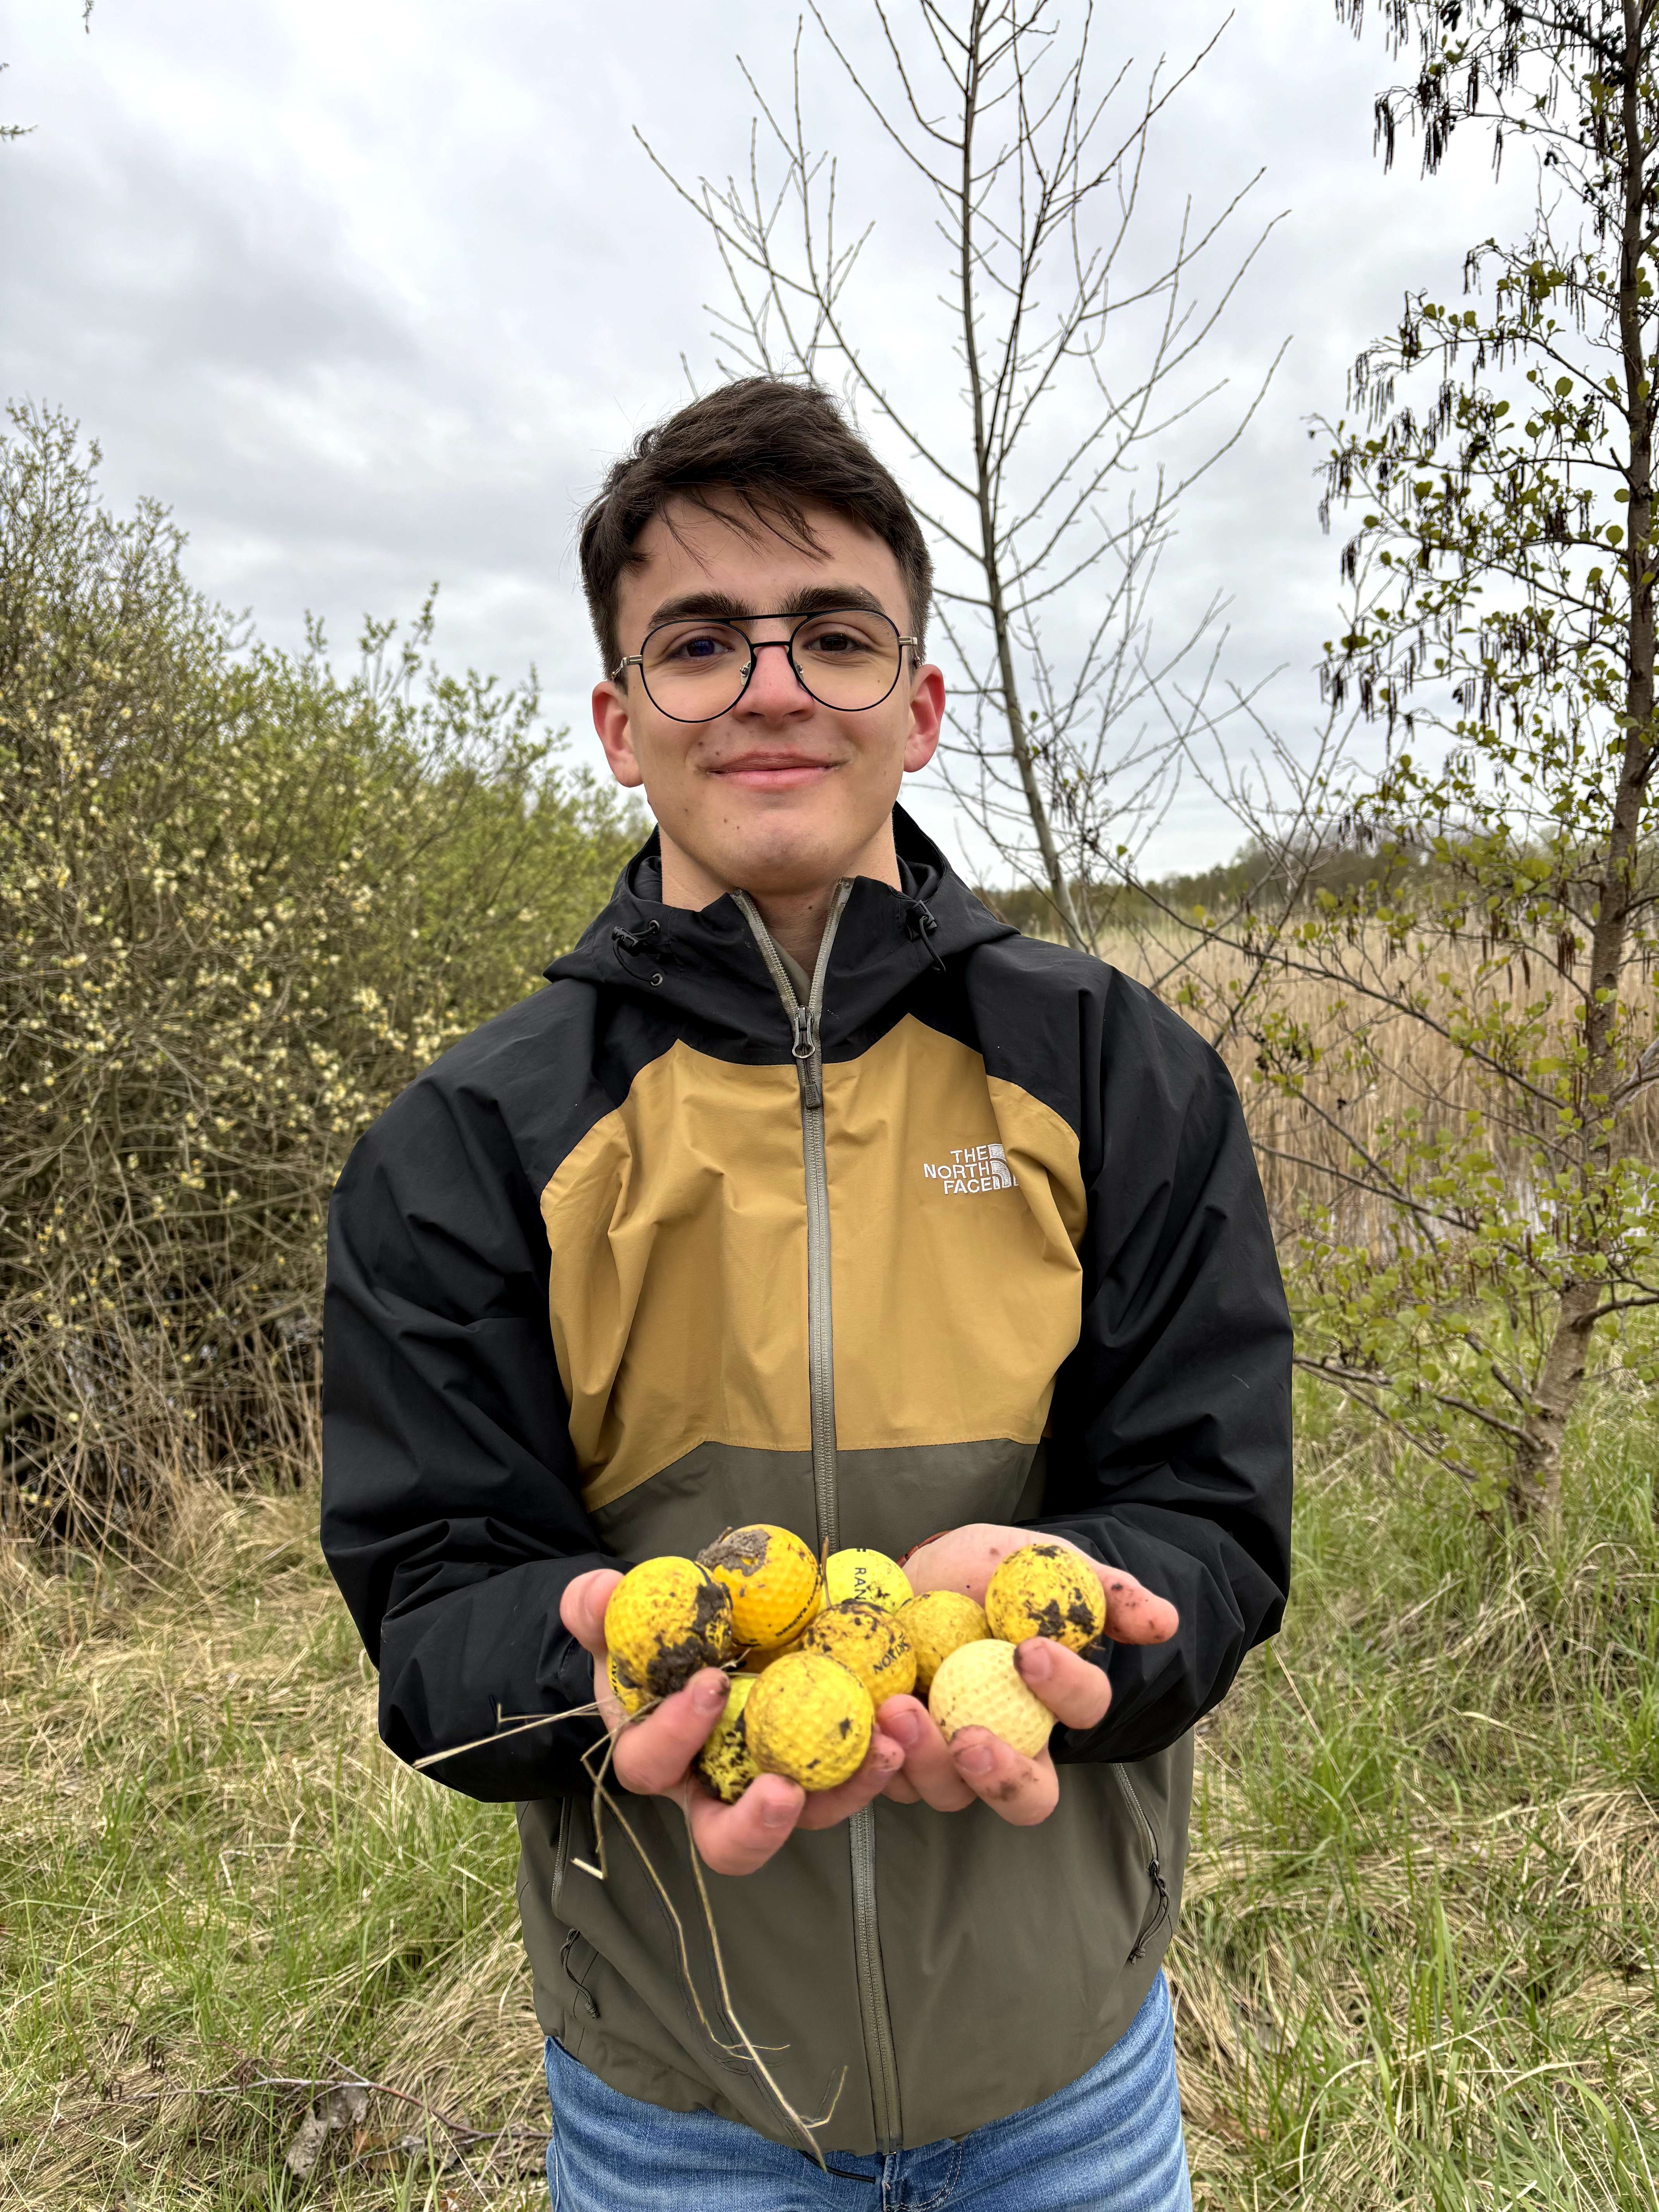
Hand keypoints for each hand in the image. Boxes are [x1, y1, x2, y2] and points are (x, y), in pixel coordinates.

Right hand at [559, 1569, 903, 1876]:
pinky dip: (878, 1755)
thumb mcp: (616, 1621)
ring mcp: (770, 1784)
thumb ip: (597, 1609)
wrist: (703, 1642)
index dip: (675, 1735)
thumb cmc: (650, 1642)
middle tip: (785, 1791)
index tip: (708, 1685)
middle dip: (757, 1825)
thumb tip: (600, 1594)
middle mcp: (713, 1790)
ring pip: (808, 1815)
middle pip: (728, 1840)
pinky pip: (850, 1775)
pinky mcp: (821, 1764)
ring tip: (883, 1748)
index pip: (652, 1765)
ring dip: (847, 1790)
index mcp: (656, 1758)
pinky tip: (902, 1723)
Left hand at [880, 1524, 1177, 1825]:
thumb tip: (1164, 1621)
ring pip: (948, 1794)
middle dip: (1002, 1778)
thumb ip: (1100, 1589)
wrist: (908, 1576)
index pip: (1083, 1710)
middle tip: (969, 1738)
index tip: (1030, 1649)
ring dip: (924, 1761)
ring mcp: (946, 1757)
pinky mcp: (891, 1756)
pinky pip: (884, 1780)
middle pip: (1026, 1798)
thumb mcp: (1039, 1562)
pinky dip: (873, 1761)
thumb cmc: (982, 1572)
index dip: (1067, 1687)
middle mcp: (1009, 1742)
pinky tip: (864, 1720)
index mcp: (1053, 1700)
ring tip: (896, 1710)